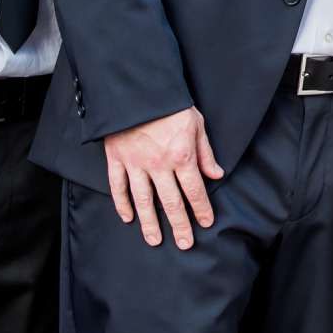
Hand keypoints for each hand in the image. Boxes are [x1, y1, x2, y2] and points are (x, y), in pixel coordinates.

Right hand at [105, 108, 223, 248]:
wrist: (136, 88)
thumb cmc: (169, 104)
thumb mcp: (196, 124)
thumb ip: (205, 152)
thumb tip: (216, 175)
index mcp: (181, 156)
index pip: (195, 190)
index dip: (202, 209)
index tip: (206, 223)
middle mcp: (158, 165)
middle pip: (171, 202)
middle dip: (180, 225)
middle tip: (185, 244)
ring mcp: (135, 164)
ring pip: (144, 200)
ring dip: (150, 223)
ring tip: (155, 240)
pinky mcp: (116, 159)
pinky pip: (118, 186)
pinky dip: (122, 203)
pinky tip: (128, 217)